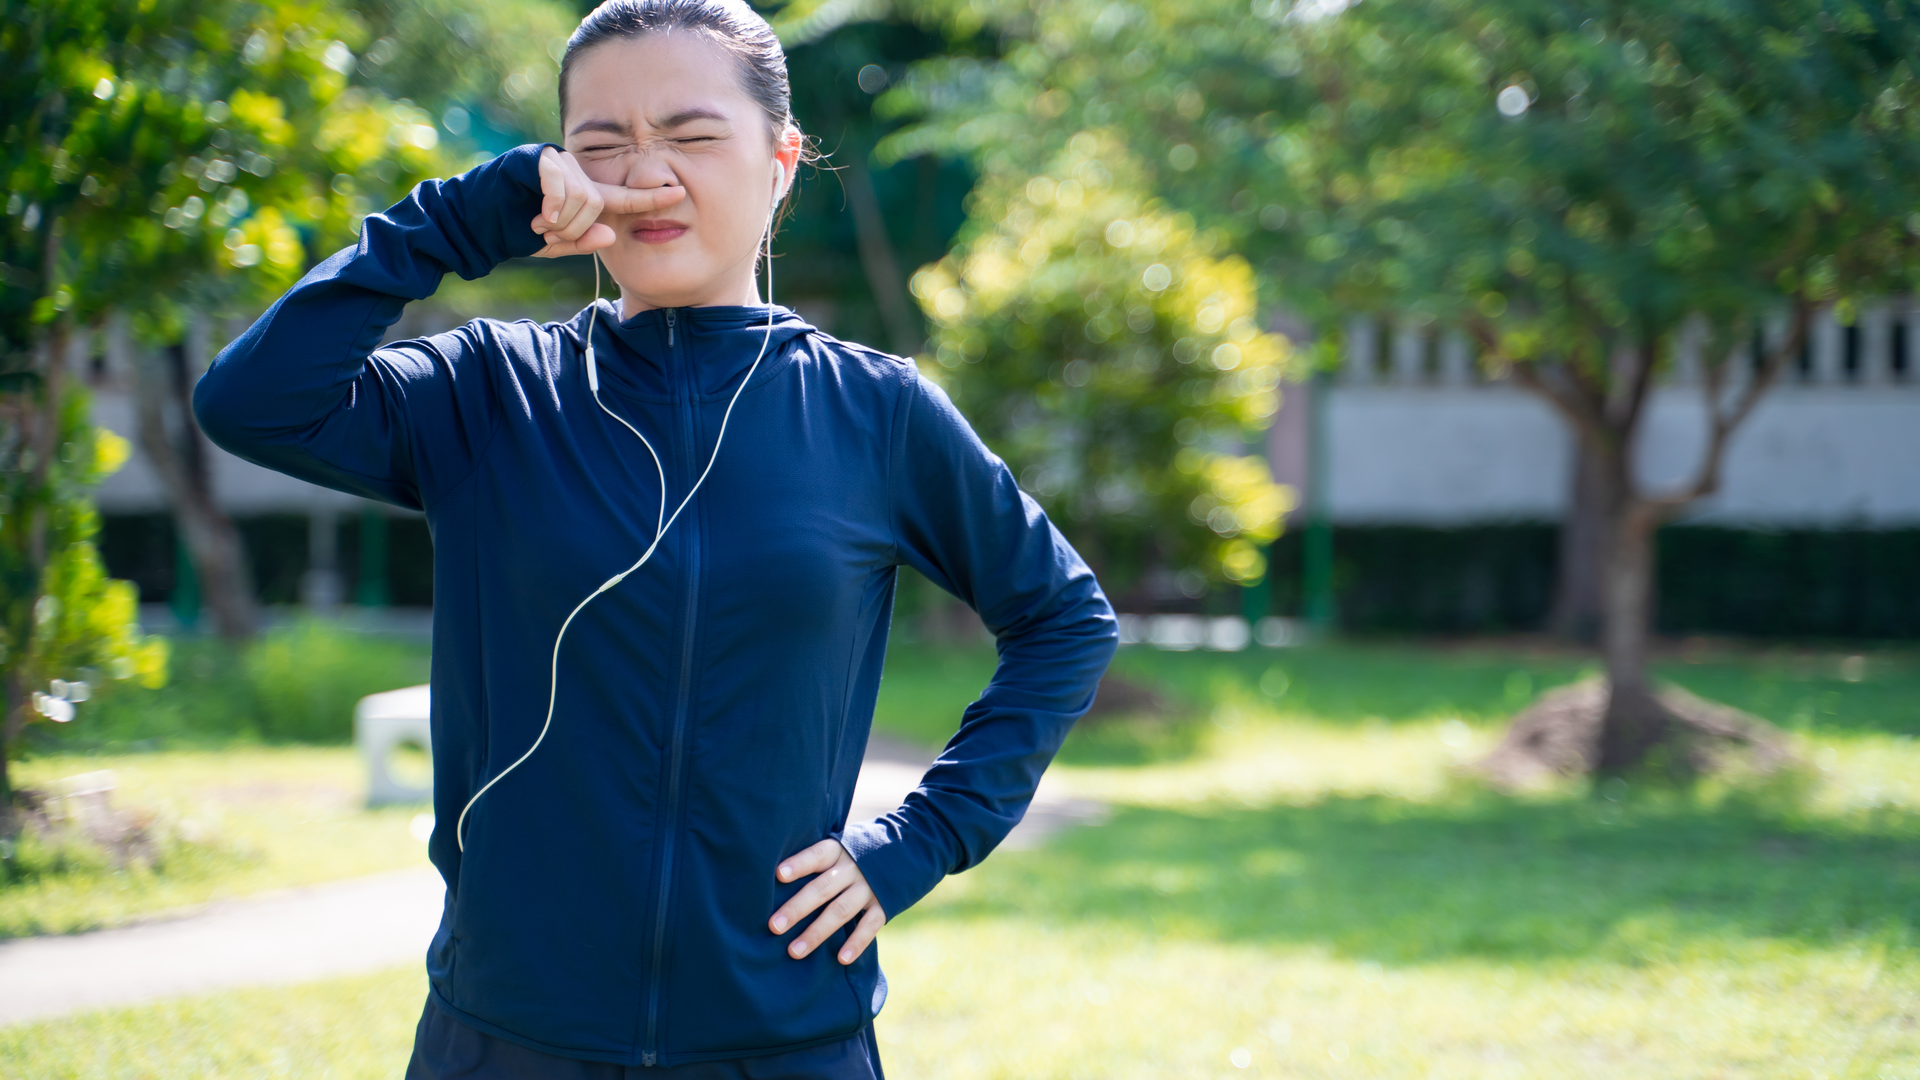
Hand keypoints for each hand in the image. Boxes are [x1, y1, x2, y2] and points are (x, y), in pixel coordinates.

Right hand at [530, 146, 685, 257]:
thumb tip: (610, 233)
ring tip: (537, 221)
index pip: (623, 196)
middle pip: (598, 202)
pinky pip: (561, 186)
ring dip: (559, 220)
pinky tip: (536, 214)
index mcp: (584, 192)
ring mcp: (557, 161)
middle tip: (547, 231)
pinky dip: (550, 206)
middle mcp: (575, 172)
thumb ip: (584, 241)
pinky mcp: (538, 157)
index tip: (679, 193)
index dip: (650, 197)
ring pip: (582, 197)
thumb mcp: (556, 244)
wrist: (477, 223)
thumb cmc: (515, 230)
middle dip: (573, 228)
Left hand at [768, 839, 887, 964]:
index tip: (779, 875)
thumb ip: (818, 859)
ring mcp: (870, 887)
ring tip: (794, 951)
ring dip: (817, 933)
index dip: (799, 865)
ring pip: (841, 911)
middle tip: (774, 926)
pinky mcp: (885, 904)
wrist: (907, 849)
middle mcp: (853, 869)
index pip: (817, 856)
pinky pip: (870, 925)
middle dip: (797, 909)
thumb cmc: (857, 852)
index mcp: (839, 851)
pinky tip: (842, 959)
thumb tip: (776, 877)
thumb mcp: (841, 845)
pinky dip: (856, 942)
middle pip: (822, 889)